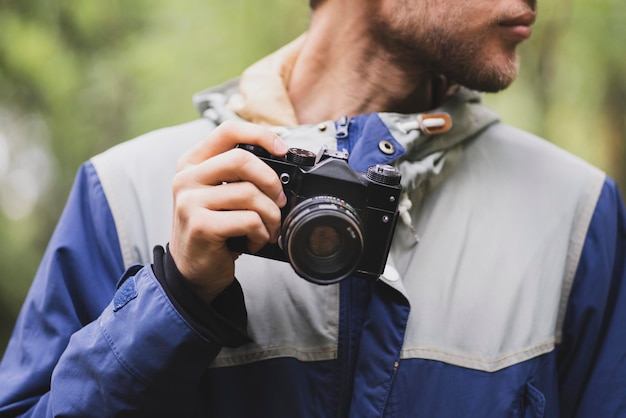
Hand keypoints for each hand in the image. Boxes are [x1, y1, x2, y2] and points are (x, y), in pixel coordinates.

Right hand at [169, 120, 287, 303]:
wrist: (193, 270)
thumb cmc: (214, 229)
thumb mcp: (219, 194)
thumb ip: (238, 175)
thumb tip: (280, 162)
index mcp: (193, 162)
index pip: (228, 131)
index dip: (260, 135)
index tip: (282, 149)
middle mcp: (187, 178)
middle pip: (242, 159)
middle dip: (271, 181)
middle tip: (279, 201)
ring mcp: (190, 201)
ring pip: (250, 194)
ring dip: (271, 215)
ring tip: (268, 228)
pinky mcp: (201, 226)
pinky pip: (248, 220)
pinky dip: (261, 233)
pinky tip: (255, 241)